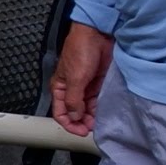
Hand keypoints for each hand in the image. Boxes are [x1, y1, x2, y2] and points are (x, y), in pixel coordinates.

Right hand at [49, 21, 113, 138]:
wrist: (98, 34)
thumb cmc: (81, 49)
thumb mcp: (75, 78)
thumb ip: (73, 99)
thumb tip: (74, 116)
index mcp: (59, 88)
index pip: (60, 112)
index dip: (68, 124)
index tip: (79, 131)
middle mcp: (72, 89)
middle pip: (74, 113)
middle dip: (81, 122)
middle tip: (91, 128)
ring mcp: (86, 86)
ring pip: (86, 108)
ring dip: (92, 117)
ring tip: (99, 122)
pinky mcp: (98, 83)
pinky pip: (98, 100)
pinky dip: (100, 108)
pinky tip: (105, 112)